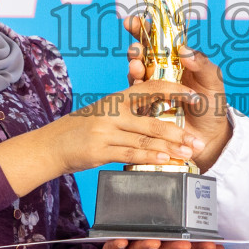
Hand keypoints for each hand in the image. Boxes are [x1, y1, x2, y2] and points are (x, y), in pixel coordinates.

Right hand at [0, 81, 203, 195]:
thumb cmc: (81, 129)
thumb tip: (158, 111)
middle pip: (153, 119)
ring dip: (170, 148)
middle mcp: (112, 111)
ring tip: (188, 154)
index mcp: (116, 98)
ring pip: (145, 138)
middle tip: (197, 140)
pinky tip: (164, 161)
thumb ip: (129, 111)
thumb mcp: (105, 112)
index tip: (194, 97)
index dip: (175, 90)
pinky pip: (130, 153)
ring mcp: (106, 131)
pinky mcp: (100, 150)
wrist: (51, 145)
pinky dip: (149, 157)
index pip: (151, 87)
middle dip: (179, 132)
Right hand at [123, 15, 231, 169]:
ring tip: (136, 67)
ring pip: (135, 76)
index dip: (144, 29)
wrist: (210, 137)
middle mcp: (159, 74)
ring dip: (133, 69)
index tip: (134, 21)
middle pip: (141, 56)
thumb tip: (185, 50)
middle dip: (135, 49)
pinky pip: (136, 101)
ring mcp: (150, 92)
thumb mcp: (213, 82)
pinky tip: (138, 90)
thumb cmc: (213, 105)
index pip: (157, 40)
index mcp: (175, 62)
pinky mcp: (145, 111)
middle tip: (136, 49)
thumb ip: (202, 65)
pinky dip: (135, 92)